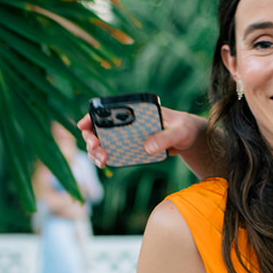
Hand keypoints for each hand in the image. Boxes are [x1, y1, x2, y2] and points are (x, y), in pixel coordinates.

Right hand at [77, 108, 209, 172]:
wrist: (189, 139)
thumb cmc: (184, 128)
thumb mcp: (180, 131)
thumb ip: (166, 137)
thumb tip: (147, 148)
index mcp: (135, 109)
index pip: (107, 109)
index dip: (92, 116)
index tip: (84, 125)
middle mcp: (126, 121)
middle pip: (99, 127)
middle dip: (91, 137)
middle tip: (96, 147)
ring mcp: (125, 135)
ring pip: (102, 142)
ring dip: (95, 151)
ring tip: (102, 160)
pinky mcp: (129, 148)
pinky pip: (112, 152)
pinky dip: (105, 158)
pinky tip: (105, 164)